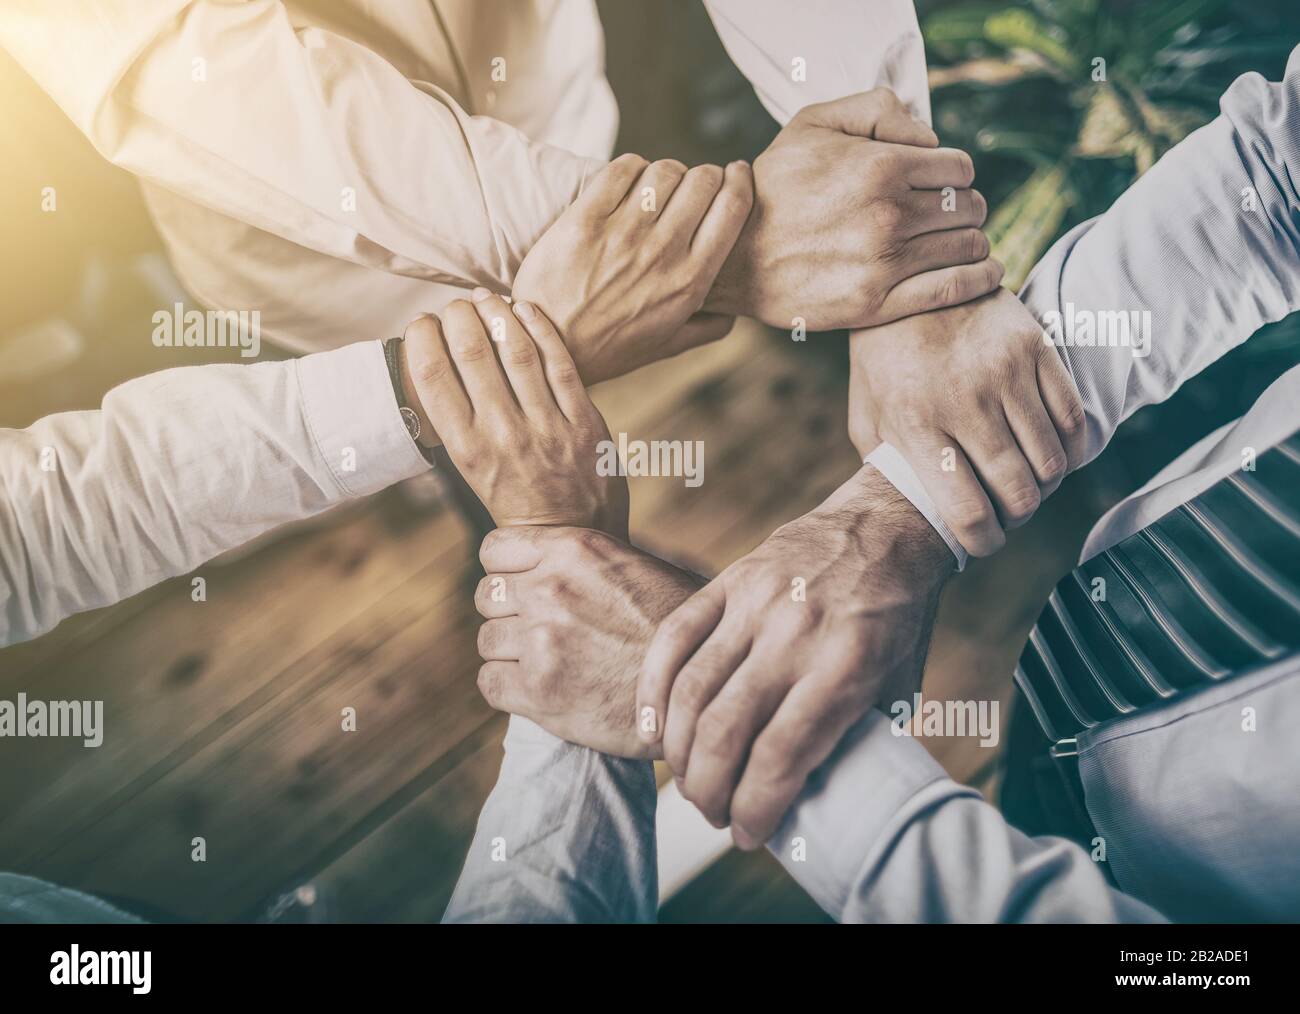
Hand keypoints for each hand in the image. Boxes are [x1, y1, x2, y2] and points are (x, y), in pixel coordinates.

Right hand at [402, 292, 627, 536]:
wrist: (573, 537)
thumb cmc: (516, 503)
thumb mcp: (473, 474)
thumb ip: (461, 427)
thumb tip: (439, 371)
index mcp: (467, 450)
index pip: (432, 377)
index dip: (423, 338)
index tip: (422, 324)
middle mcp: (502, 435)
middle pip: (471, 353)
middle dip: (458, 316)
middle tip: (456, 305)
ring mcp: (546, 427)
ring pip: (515, 350)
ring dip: (496, 312)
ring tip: (485, 297)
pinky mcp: (584, 423)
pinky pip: (560, 362)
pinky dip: (540, 328)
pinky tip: (525, 308)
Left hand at [473, 526, 703, 757]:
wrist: (701, 689)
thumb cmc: (677, 628)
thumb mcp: (634, 568)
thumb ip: (583, 561)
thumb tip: (543, 561)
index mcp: (575, 550)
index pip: (494, 550)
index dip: (505, 571)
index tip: (522, 589)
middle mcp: (552, 589)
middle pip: (486, 596)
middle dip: (507, 613)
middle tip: (538, 632)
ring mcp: (542, 640)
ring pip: (487, 640)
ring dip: (509, 653)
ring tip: (546, 663)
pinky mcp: (537, 690)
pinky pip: (489, 682)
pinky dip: (508, 688)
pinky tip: (540, 690)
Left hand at [511, 153, 753, 383]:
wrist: (547, 347)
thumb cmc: (606, 348)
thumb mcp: (665, 346)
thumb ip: (706, 328)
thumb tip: (735, 314)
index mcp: (690, 281)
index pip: (733, 207)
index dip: (740, 180)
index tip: (736, 174)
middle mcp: (662, 253)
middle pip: (702, 180)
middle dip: (705, 174)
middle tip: (694, 184)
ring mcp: (622, 234)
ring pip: (664, 170)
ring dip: (665, 172)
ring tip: (657, 187)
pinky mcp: (584, 220)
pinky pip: (621, 170)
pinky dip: (630, 168)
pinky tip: (627, 183)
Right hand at [637, 467, 954, 848]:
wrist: (886, 527)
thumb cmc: (897, 620)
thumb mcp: (897, 686)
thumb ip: (856, 740)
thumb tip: (816, 803)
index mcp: (848, 666)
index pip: (782, 756)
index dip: (756, 808)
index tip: (748, 836)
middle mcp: (797, 634)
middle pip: (727, 730)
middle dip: (710, 791)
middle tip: (713, 814)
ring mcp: (757, 602)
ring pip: (691, 691)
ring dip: (680, 752)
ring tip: (689, 782)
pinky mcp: (729, 580)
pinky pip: (674, 638)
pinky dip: (653, 690)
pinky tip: (652, 729)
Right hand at [705, 88, 1000, 329]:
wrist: (729, 254)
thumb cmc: (772, 187)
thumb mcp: (812, 124)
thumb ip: (876, 109)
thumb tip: (926, 135)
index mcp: (880, 166)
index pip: (958, 168)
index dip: (956, 172)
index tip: (943, 183)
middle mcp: (889, 215)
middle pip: (967, 207)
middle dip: (964, 207)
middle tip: (950, 214)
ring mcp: (884, 263)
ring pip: (966, 247)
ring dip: (972, 241)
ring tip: (962, 241)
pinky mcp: (876, 304)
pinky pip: (952, 289)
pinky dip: (979, 278)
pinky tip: (987, 271)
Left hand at [848, 286, 1086, 555]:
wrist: (912, 277)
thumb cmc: (884, 358)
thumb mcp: (867, 414)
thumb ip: (887, 466)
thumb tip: (911, 515)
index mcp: (915, 424)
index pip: (966, 509)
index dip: (983, 540)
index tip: (985, 542)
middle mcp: (963, 401)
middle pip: (1018, 491)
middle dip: (1018, 515)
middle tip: (1010, 513)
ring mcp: (1004, 373)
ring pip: (1051, 461)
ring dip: (1045, 485)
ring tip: (1029, 482)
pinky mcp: (1035, 348)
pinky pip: (1073, 419)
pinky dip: (1073, 449)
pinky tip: (1056, 453)